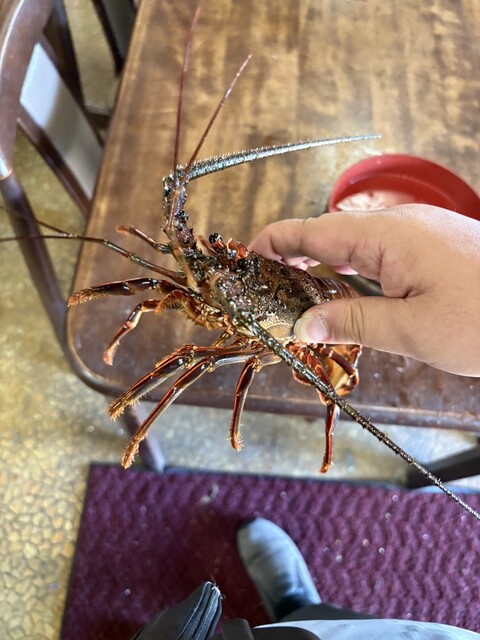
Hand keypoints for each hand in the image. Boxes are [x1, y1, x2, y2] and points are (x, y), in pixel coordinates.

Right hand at [249, 205, 479, 376]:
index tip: (245, 257)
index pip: (313, 230)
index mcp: (388, 236)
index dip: (274, 242)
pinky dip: (352, 272)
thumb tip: (301, 325)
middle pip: (329, 234)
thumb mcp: (412, 329)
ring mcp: (417, 234)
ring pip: (353, 244)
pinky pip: (378, 253)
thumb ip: (351, 321)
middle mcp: (399, 226)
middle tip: (264, 287)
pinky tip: (343, 294)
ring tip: (295, 295)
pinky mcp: (431, 247)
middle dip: (291, 257)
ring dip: (322, 268)